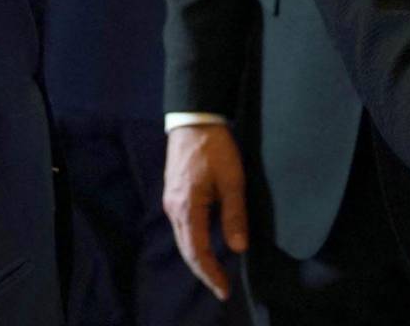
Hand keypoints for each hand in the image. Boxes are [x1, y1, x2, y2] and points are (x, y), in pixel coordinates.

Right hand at [162, 123, 247, 300]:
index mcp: (188, 207)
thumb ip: (234, 215)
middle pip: (187, 250)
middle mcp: (174, 209)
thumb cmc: (215, 147)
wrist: (194, 120)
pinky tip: (205, 245)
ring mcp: (171, 202)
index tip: (224, 289)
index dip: (211, 273)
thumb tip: (238, 248)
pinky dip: (193, 242)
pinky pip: (182, 227)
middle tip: (221, 287)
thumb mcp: (232, 180)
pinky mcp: (173, 195)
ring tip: (215, 272)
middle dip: (204, 271)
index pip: (198, 251)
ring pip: (183, 239)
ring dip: (197, 258)